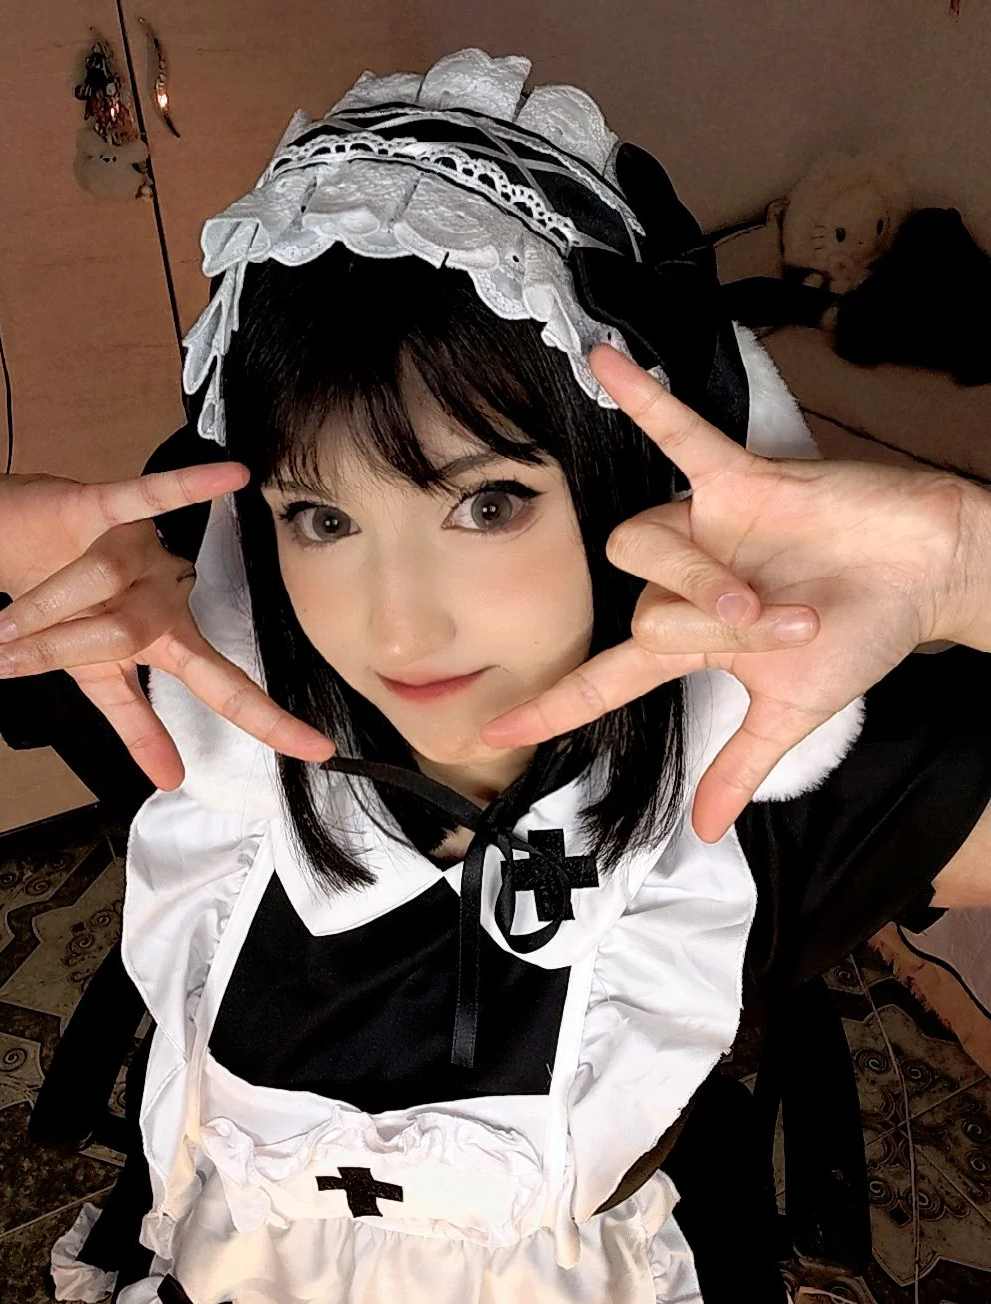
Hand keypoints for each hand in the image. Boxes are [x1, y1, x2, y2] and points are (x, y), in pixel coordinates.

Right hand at [0, 464, 334, 788]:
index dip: (269, 720)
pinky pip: (153, 494)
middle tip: (2, 662)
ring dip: (43, 607)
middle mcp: (165, 593)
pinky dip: (191, 485)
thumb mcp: (101, 679)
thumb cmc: (64, 610)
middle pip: (125, 635)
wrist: (10, 543)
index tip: (320, 750)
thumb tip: (171, 782)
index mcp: (170, 639)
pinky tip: (233, 474)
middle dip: (59, 650)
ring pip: (98, 583)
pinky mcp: (111, 507)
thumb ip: (139, 727)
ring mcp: (141, 551)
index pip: (228, 688)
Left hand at [480, 344, 969, 841]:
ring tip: (772, 599)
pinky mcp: (736, 479)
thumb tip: (707, 830)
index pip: (605, 679)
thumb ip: (740, 763)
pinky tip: (602, 361)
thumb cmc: (860, 635)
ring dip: (704, 581)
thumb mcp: (793, 710)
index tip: (491, 732)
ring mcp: (703, 528)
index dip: (552, 706)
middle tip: (771, 630)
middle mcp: (682, 583)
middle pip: (638, 609)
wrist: (925, 575)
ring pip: (647, 548)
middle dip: (703, 631)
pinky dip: (645, 401)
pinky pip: (677, 435)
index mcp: (690, 642)